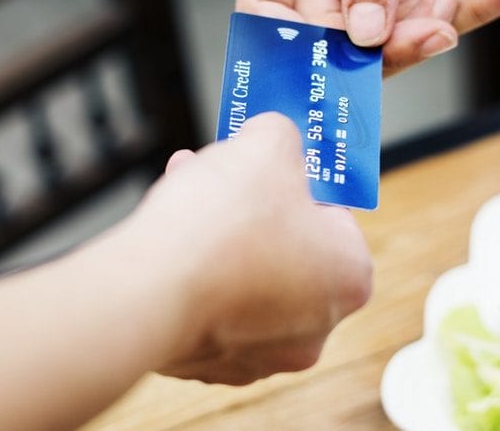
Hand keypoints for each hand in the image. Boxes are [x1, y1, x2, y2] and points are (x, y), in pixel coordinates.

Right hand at [111, 113, 371, 384]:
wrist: (149, 290)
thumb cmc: (222, 224)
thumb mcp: (267, 144)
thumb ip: (281, 134)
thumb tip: (274, 137)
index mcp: (349, 276)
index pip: (336, 217)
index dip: (300, 184)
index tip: (273, 167)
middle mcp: (315, 327)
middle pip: (288, 248)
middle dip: (254, 206)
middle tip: (225, 173)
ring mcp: (262, 354)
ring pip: (245, 277)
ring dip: (220, 234)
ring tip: (186, 189)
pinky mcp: (212, 365)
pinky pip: (209, 307)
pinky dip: (193, 275)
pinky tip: (170, 240)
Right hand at [238, 0, 499, 75]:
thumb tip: (364, 32)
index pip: (265, 9)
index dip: (293, 46)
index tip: (336, 62)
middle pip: (328, 41)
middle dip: (380, 48)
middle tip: (428, 34)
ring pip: (381, 46)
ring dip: (425, 33)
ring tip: (452, 2)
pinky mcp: (404, 2)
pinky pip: (434, 24)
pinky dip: (474, 10)